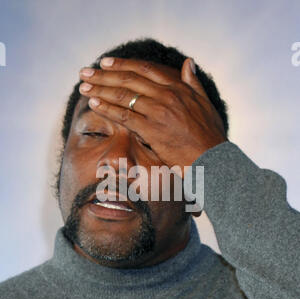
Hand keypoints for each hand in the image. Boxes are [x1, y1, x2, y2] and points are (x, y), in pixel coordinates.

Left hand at [79, 57, 226, 174]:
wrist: (213, 159)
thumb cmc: (210, 135)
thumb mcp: (205, 103)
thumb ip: (194, 82)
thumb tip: (188, 61)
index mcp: (179, 87)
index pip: (145, 69)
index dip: (122, 64)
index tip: (106, 62)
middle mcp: (167, 95)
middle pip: (130, 79)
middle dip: (104, 74)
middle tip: (86, 71)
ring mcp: (159, 111)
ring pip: (124, 95)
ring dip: (101, 88)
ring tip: (84, 86)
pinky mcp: (152, 129)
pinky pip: (124, 116)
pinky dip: (107, 108)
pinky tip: (94, 103)